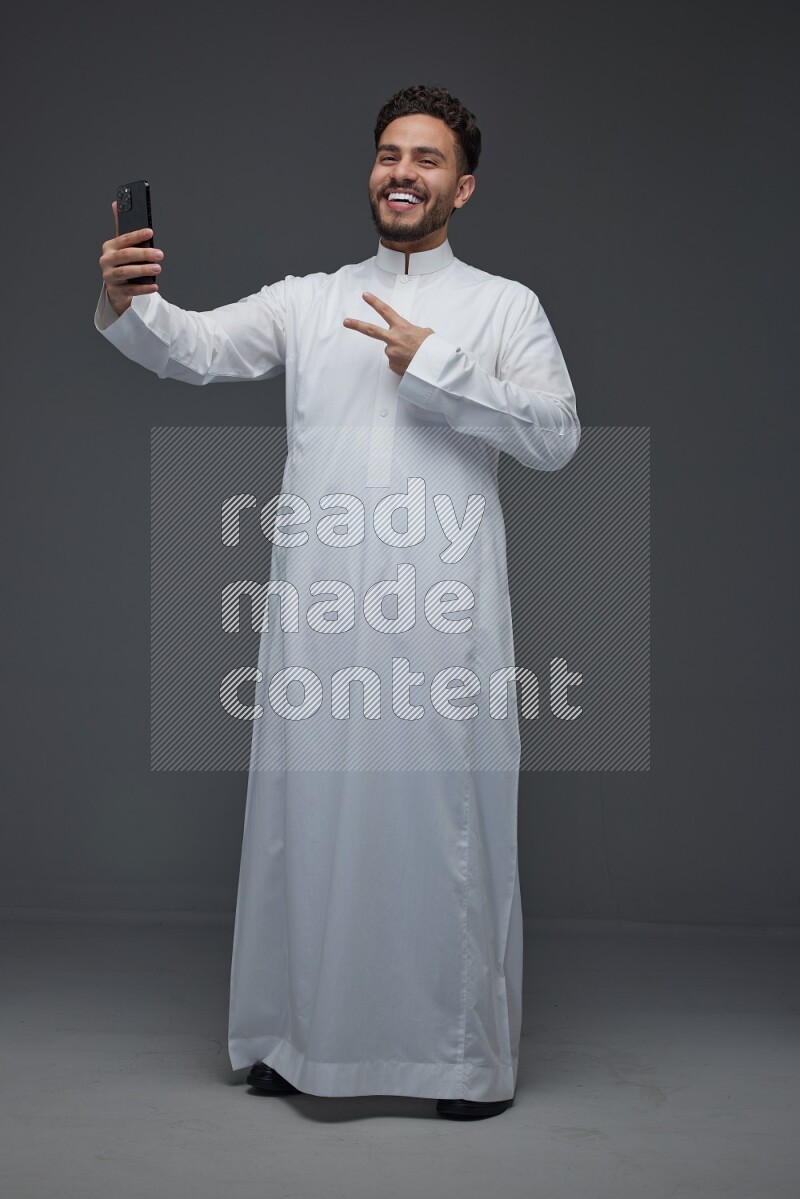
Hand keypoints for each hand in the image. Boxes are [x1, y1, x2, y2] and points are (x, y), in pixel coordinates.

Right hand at [98, 200, 164, 316]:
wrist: (116, 288)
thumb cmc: (122, 263)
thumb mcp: (121, 246)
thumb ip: (121, 226)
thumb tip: (117, 202)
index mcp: (109, 247)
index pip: (123, 239)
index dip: (137, 235)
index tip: (150, 231)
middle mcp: (106, 261)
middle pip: (125, 256)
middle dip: (144, 254)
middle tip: (160, 254)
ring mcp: (109, 276)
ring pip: (126, 272)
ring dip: (143, 270)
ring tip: (157, 268)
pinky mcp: (115, 291)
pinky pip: (131, 289)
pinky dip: (143, 288)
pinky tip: (154, 285)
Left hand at [343, 293, 433, 375]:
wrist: (433, 367)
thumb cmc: (431, 350)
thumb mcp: (426, 334)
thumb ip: (417, 332)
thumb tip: (418, 334)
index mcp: (402, 327)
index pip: (386, 311)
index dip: (374, 302)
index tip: (366, 296)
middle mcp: (394, 339)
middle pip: (371, 330)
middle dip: (357, 325)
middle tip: (346, 322)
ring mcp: (391, 352)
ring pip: (390, 350)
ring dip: (398, 352)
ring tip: (411, 355)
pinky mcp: (392, 365)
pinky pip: (394, 362)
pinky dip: (401, 362)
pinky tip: (409, 362)